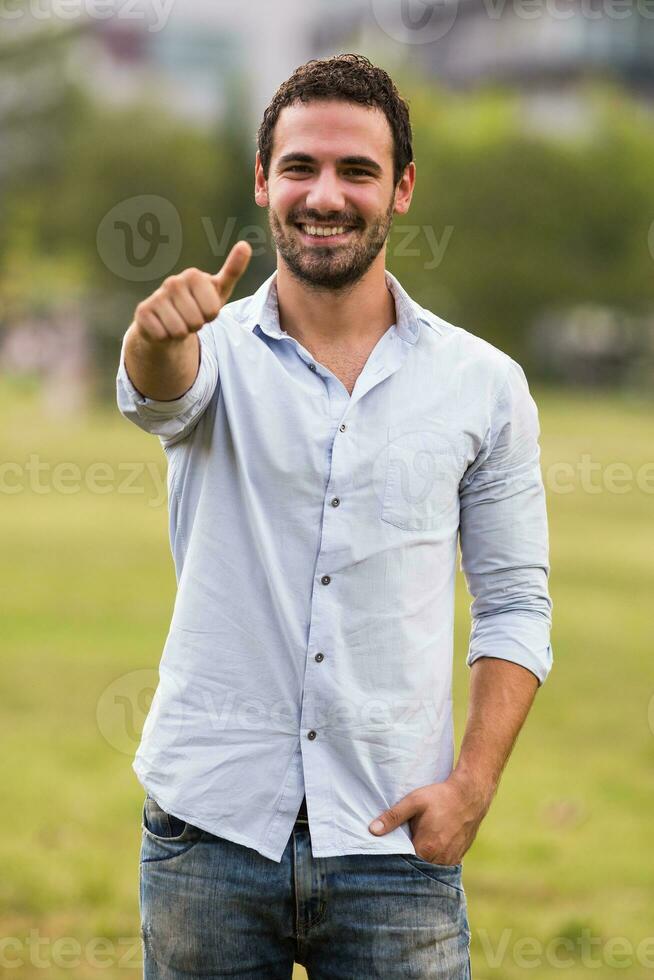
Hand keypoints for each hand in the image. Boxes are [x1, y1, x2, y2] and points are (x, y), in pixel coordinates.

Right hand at [132, 240, 251, 343]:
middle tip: (190, 317)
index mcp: (193, 275)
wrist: (169, 321)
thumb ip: (233, 270)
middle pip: (196, 321)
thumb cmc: (198, 304)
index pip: (212, 310)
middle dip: (196, 326)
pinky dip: (166, 337)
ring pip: (179, 330)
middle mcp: (173, 282)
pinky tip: (164, 327)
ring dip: (181, 333)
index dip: (211, 316)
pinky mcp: (143, 312)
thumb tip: (245, 245)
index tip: (205, 309)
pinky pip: (162, 335)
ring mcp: (156, 296)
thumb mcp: (219, 290)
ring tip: (179, 322)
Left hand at [368, 771, 494, 864]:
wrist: (469, 796)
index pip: (403, 864)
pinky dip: (434, 861)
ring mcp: (451, 860)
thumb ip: (393, 817)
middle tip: (400, 850)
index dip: (395, 859)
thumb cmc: (440, 797)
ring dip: (421, 862)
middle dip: (408, 862)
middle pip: (417, 868)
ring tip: (415, 849)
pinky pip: (441, 866)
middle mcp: (440, 859)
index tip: (387, 853)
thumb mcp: (414, 802)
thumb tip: (373, 830)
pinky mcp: (459, 857)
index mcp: (426, 848)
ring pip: (430, 868)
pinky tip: (429, 849)